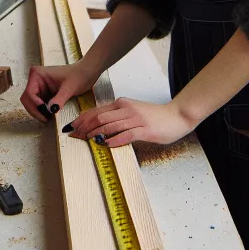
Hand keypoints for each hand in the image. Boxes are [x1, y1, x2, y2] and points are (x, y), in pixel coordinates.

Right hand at [21, 60, 98, 121]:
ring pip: (32, 104)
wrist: (87, 73)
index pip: (30, 93)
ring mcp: (39, 87)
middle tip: (46, 119)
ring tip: (50, 118)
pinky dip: (43, 111)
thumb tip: (50, 110)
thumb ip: (59, 99)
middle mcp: (35, 80)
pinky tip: (51, 115)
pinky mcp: (45, 93)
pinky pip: (39, 105)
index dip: (36, 105)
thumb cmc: (79, 75)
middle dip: (35, 110)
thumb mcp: (69, 88)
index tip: (46, 112)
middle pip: (27, 100)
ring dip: (39, 112)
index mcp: (37, 74)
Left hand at [63, 98, 194, 147]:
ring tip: (86, 141)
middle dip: (84, 127)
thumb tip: (98, 127)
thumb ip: (117, 117)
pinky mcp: (145, 129)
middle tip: (74, 136)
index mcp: (122, 104)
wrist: (177, 116)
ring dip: (95, 134)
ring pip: (110, 126)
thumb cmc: (155, 117)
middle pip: (99, 118)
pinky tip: (106, 145)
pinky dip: (114, 140)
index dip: (81, 119)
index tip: (71, 127)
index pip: (96, 111)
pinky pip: (126, 135)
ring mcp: (136, 119)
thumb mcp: (133, 112)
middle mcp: (126, 109)